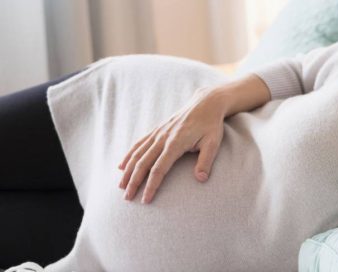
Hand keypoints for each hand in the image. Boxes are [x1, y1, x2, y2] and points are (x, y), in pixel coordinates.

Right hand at [117, 86, 230, 203]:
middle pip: (143, 163)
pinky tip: (122, 166)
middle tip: (127, 198)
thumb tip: (201, 179)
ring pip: (137, 154)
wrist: (205, 103)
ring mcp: (158, 133)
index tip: (145, 200)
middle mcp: (162, 138)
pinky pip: (139, 144)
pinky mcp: (157, 129)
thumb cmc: (211, 125)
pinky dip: (129, 155)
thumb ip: (206, 161)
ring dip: (128, 171)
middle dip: (134, 182)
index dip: (151, 186)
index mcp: (175, 143)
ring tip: (121, 186)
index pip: (159, 169)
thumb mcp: (213, 143)